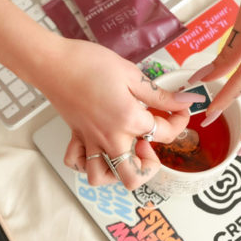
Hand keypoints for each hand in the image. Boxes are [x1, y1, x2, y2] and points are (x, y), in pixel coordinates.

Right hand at [29, 37, 203, 189]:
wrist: (53, 63)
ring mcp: (90, 141)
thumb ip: (160, 95)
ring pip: (102, 178)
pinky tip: (98, 148)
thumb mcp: (132, 75)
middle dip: (149, 167)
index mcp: (129, 121)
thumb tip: (187, 101)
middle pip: (134, 176)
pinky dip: (87, 163)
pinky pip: (79, 163)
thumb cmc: (90, 64)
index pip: (165, 133)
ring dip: (117, 172)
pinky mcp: (76, 137)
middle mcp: (110, 139)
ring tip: (125, 152)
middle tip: (149, 144)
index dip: (180, 120)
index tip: (180, 108)